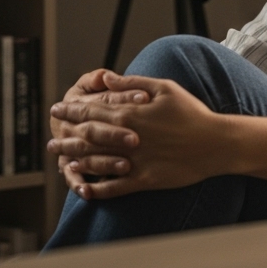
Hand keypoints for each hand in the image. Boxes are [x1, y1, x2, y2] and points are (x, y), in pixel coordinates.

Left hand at [49, 73, 229, 199]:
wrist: (215, 143)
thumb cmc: (192, 113)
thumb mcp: (164, 88)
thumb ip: (131, 83)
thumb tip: (106, 78)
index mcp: (130, 113)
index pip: (91, 110)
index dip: (70, 109)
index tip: (57, 108)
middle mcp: (127, 138)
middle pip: (86, 136)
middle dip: (66, 135)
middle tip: (51, 138)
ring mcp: (134, 161)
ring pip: (95, 161)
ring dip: (74, 160)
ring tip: (61, 159)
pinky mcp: (143, 180)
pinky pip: (113, 187)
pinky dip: (96, 189)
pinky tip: (83, 189)